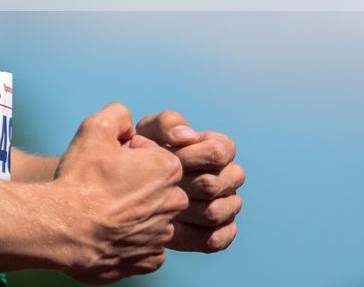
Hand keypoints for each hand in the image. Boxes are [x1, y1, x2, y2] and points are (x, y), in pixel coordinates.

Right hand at [52, 102, 189, 281]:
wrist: (62, 228)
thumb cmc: (80, 180)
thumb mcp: (95, 127)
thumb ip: (119, 114)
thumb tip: (129, 122)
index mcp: (167, 169)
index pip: (151, 155)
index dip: (126, 156)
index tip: (109, 165)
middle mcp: (173, 204)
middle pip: (155, 187)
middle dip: (134, 185)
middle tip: (104, 188)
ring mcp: (162, 235)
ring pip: (151, 217)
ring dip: (133, 214)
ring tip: (104, 212)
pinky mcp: (149, 261)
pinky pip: (145, 246)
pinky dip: (130, 241)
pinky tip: (110, 234)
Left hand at [132, 109, 243, 253]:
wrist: (133, 189)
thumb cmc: (145, 152)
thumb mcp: (149, 131)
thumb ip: (167, 123)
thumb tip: (187, 136)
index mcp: (220, 148)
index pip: (220, 152)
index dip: (192, 156)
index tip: (167, 157)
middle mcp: (230, 177)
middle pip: (215, 184)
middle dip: (182, 184)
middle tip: (160, 186)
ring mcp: (228, 205)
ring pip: (216, 212)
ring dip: (185, 211)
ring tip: (163, 207)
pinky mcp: (220, 233)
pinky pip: (218, 239)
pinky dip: (196, 236)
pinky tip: (174, 229)